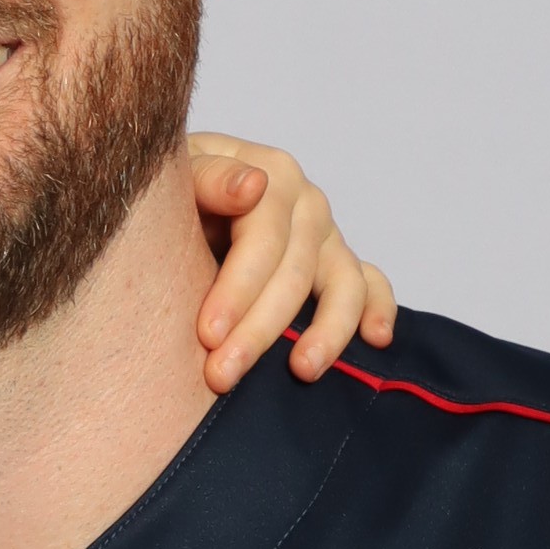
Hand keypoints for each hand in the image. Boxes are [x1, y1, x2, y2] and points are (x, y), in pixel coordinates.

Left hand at [186, 136, 396, 390]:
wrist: (178, 197)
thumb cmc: (171, 188)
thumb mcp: (176, 172)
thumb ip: (210, 177)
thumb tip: (254, 185)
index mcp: (271, 176)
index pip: (263, 238)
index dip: (238, 289)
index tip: (208, 335)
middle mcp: (306, 205)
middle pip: (296, 273)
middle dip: (259, 329)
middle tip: (221, 375)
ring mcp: (325, 237)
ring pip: (344, 284)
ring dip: (327, 332)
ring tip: (302, 370)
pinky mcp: (336, 264)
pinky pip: (369, 285)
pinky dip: (378, 310)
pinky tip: (375, 339)